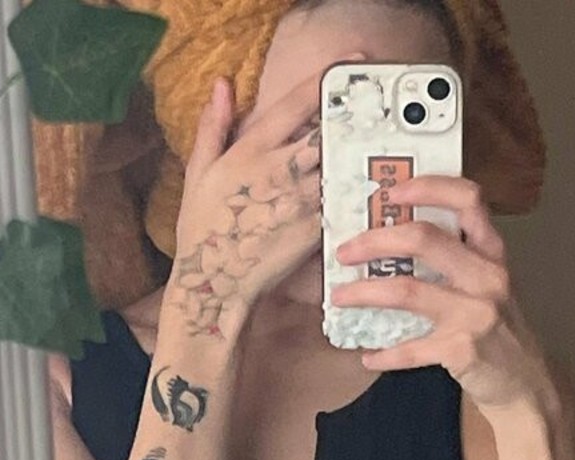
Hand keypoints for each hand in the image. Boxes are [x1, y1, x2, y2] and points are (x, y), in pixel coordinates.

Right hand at [169, 54, 366, 337]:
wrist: (216, 282)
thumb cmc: (203, 229)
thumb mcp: (198, 173)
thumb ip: (214, 126)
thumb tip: (222, 85)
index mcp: (252, 149)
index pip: (297, 103)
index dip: (327, 79)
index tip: (352, 62)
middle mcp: (280, 169)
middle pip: (328, 130)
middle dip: (349, 117)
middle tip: (374, 104)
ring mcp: (301, 199)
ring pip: (338, 163)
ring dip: (355, 152)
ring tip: (376, 141)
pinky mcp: (314, 227)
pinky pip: (339, 200)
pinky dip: (352, 190)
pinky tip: (366, 184)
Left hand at [329, 175, 559, 416]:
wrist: (526, 384)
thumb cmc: (498, 331)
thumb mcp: (488, 286)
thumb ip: (457, 262)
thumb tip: (392, 243)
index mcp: (492, 253)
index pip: (468, 200)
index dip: (429, 188)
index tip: (392, 192)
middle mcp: (487, 276)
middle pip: (424, 238)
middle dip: (375, 240)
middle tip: (345, 252)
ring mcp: (475, 313)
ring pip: (407, 290)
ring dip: (363, 293)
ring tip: (338, 298)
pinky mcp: (461, 350)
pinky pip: (410, 350)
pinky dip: (384, 354)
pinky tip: (368, 357)